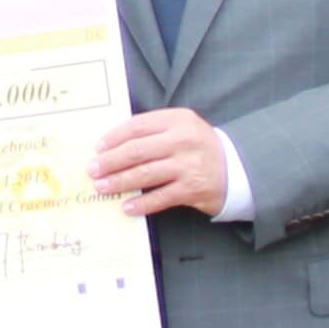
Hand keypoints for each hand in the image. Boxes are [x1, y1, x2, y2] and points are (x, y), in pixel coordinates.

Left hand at [91, 107, 226, 218]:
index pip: (138, 126)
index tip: (98, 148)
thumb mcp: (182, 127)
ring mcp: (188, 166)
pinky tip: (126, 207)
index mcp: (178, 120)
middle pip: (137, 151)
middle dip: (110, 161)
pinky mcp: (192, 189)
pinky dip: (141, 204)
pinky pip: (160, 198)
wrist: (235, 168)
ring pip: (144, 174)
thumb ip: (154, 130)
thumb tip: (113, 145)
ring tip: (102, 187)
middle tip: (93, 170)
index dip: (114, 137)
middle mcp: (183, 140)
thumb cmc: (199, 146)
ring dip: (119, 182)